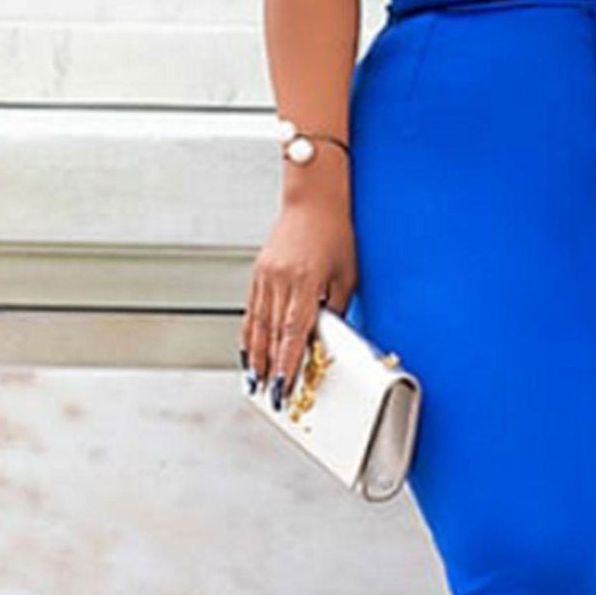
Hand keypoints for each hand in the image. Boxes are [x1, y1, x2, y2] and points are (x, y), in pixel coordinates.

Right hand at [242, 189, 356, 410]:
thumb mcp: (346, 274)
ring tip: (254, 382)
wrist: (312, 198)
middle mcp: (279, 280)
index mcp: (303, 282)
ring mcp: (265, 276)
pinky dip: (249, 334)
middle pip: (271, 335)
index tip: (283, 388)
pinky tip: (249, 351)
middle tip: (269, 396)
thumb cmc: (335, 232)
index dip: (286, 364)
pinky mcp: (259, 272)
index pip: (292, 333)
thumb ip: (335, 308)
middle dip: (269, 369)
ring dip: (255, 357)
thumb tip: (328, 339)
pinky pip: (252, 310)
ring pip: (257, 325)